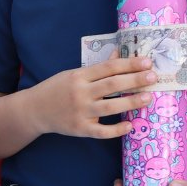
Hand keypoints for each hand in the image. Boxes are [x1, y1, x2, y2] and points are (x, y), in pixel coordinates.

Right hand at [28, 56, 155, 138]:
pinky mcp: (80, 129)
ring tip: (148, 97)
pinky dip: (117, 130)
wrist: (34, 110)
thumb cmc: (56, 89)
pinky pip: (102, 131)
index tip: (147, 62)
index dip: (129, 64)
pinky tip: (130, 125)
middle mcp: (80, 93)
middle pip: (112, 85)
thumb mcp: (73, 74)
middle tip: (153, 77)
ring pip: (111, 107)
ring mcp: (80, 112)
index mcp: (79, 76)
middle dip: (135, 80)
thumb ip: (97, 68)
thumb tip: (119, 53)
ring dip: (131, 102)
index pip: (108, 68)